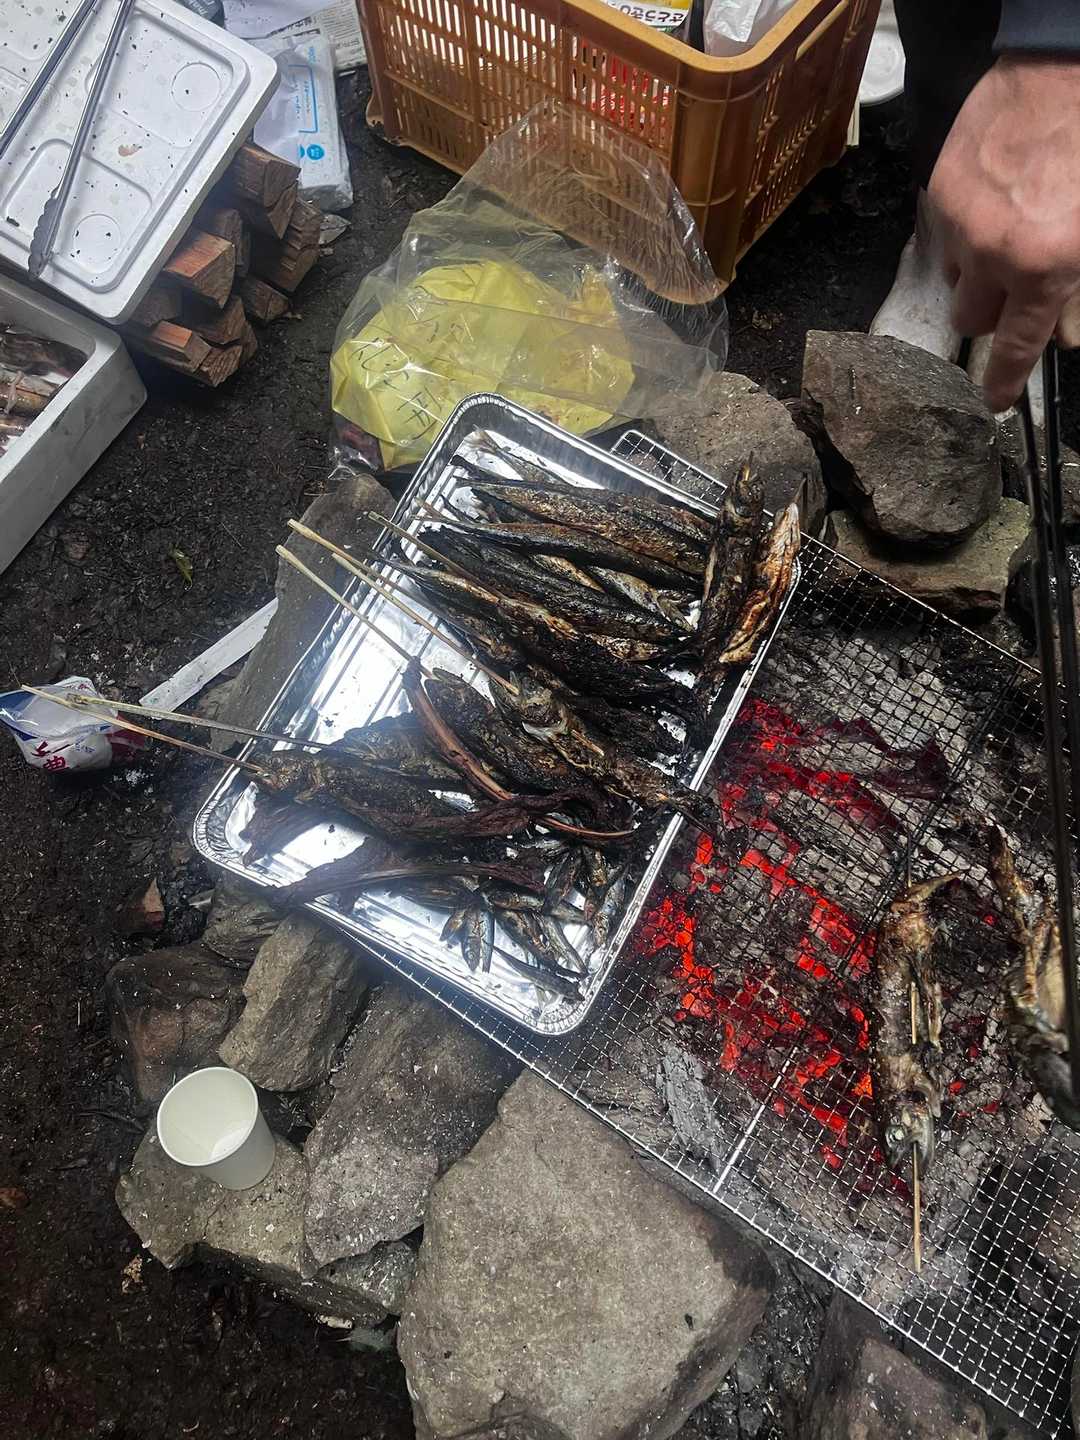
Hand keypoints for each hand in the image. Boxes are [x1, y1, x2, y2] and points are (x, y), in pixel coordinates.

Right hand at [928, 56, 1079, 411]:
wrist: (1063, 68)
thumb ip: (1079, 290)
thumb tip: (1065, 332)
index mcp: (1043, 267)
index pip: (1016, 347)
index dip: (1003, 381)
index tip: (994, 400)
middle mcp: (993, 252)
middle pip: (970, 319)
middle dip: (989, 311)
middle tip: (1011, 287)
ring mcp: (961, 222)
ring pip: (953, 275)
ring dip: (975, 267)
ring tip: (1004, 230)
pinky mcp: (941, 190)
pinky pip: (945, 232)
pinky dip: (966, 228)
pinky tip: (992, 200)